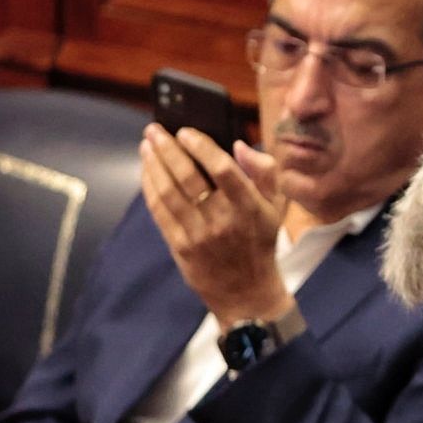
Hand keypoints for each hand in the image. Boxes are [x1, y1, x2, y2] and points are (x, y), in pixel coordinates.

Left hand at [140, 123, 291, 324]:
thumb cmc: (260, 242)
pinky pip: (159, 210)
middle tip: (154, 130)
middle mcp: (223, 220)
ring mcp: (198, 234)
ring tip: (146, 146)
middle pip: (188, 177)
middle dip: (167, 149)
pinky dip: (149, 186)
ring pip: (168, 191)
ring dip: (153, 165)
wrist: (246, 291)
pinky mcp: (180, 245)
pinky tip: (147, 171)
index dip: (201, 147)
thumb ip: (265, 172)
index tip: (185, 131)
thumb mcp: (275, 207)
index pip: (223, 170)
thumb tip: (240, 146)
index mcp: (250, 207)